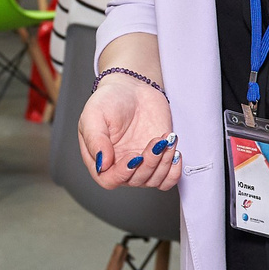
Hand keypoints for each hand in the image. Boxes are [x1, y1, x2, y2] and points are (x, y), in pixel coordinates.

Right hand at [80, 73, 180, 190]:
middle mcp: (120, 165)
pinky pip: (168, 179)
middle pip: (135, 181)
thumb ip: (94, 139)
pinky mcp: (158, 160)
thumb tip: (102, 164)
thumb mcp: (94, 114)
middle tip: (156, 141)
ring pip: (153, 180)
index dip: (122, 174)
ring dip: (164, 163)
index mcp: (100, 159)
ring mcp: (141, 164)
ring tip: (166, 140)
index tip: (134, 156)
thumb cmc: (110, 100)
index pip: (109, 180)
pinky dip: (174, 171)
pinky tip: (174, 152)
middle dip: (149, 163)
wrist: (133, 88)